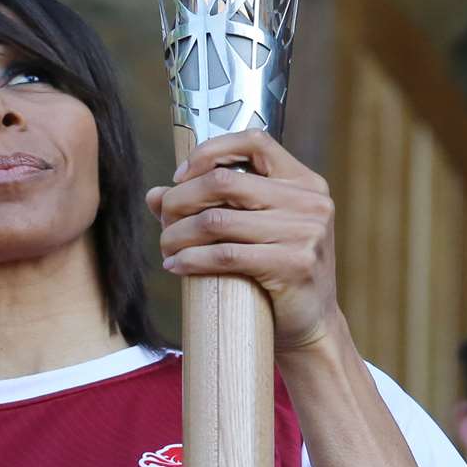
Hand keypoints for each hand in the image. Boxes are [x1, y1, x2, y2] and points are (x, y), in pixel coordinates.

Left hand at [146, 130, 339, 351]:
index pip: (254, 142)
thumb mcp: (254, 230)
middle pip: (225, 181)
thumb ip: (211, 205)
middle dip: (182, 199)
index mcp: (304, 182)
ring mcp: (305, 233)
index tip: (180, 176)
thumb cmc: (278, 273)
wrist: (311, 324)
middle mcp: (309, 202)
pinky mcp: (293, 264)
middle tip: (164, 219)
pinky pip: (226, 254)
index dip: (209, 152)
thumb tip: (154, 195)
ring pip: (218, 220)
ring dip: (179, 233)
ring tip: (166, 245)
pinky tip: (175, 265)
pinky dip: (192, 259)